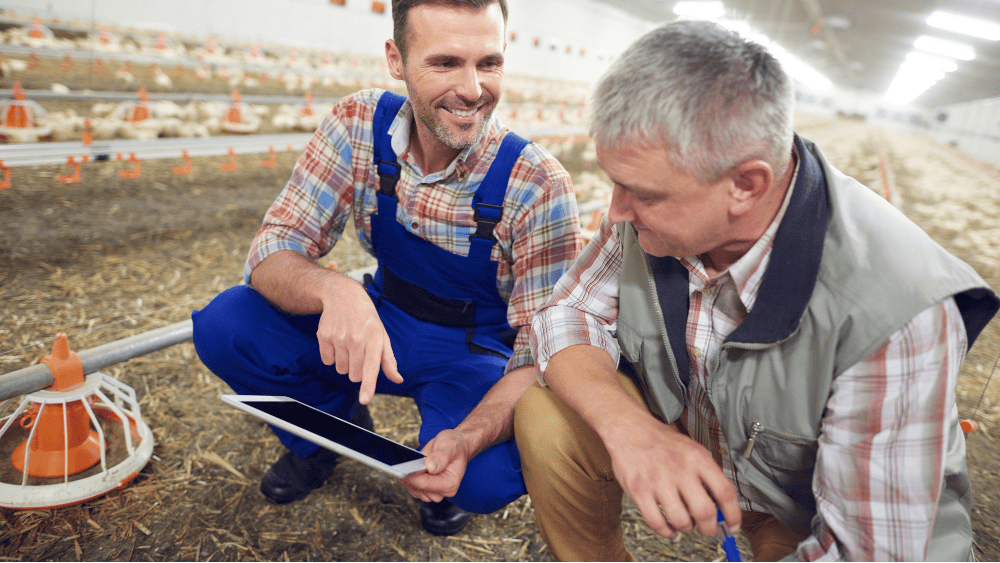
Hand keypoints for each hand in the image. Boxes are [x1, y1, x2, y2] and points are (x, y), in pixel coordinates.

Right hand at [315, 279, 402, 403]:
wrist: (344, 296)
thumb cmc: (367, 319)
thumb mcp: (382, 336)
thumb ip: (388, 360)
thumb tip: (398, 379)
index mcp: (374, 339)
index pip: (371, 368)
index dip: (368, 386)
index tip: (365, 400)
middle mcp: (356, 339)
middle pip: (355, 375)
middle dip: (358, 371)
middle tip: (359, 353)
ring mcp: (339, 338)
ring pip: (341, 370)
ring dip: (345, 363)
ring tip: (348, 345)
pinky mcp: (324, 336)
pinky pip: (327, 361)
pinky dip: (332, 357)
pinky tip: (337, 342)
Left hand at [399, 429, 469, 501]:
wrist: (453, 445)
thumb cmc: (454, 445)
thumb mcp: (449, 446)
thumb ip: (441, 457)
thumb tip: (430, 467)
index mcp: (451, 483)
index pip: (427, 484)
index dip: (413, 478)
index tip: (401, 471)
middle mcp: (443, 489)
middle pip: (420, 490)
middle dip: (409, 479)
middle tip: (399, 467)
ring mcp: (434, 489)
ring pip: (414, 490)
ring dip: (407, 480)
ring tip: (401, 467)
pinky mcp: (426, 486)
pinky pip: (413, 487)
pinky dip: (407, 479)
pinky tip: (404, 468)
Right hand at [605, 416, 740, 538]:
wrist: (629, 429)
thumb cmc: (663, 443)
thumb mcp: (692, 450)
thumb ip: (707, 475)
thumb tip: (721, 507)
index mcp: (697, 458)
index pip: (725, 492)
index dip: (733, 514)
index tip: (732, 525)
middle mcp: (680, 469)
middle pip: (705, 512)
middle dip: (709, 528)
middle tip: (707, 529)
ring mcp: (658, 481)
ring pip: (682, 521)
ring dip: (687, 528)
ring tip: (684, 523)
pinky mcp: (639, 491)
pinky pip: (657, 523)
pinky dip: (666, 531)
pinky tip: (668, 526)